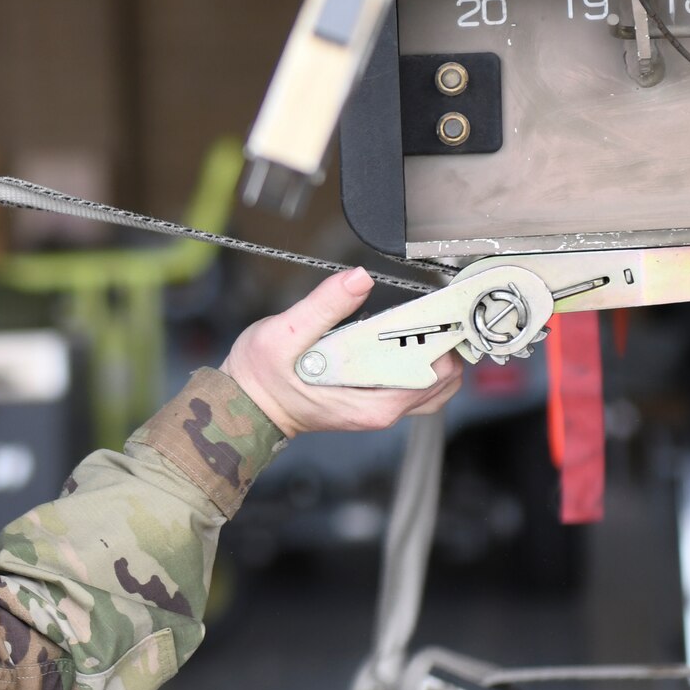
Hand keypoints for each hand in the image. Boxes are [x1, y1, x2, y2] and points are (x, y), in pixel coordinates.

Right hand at [222, 268, 461, 437]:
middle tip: (430, 309)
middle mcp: (381, 411)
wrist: (244, 406)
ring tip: (421, 320)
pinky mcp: (373, 401)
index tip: (438, 308)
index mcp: (370, 403)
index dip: (442, 337)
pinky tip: (406, 335)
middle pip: (442, 379)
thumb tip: (359, 277)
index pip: (432, 372)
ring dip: (436, 351)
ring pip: (434, 384)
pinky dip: (421, 360)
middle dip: (444, 342)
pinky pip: (414, 384)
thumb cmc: (261, 378)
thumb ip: (324, 306)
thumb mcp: (284, 335)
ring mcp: (379, 408)